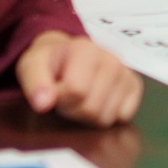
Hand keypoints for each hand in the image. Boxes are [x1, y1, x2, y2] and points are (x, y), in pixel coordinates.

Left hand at [14, 32, 142, 126]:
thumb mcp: (32, 66)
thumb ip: (35, 84)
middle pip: (92, 109)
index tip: (54, 90)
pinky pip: (123, 117)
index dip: (60, 98)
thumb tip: (43, 103)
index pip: (75, 91)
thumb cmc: (49, 63)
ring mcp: (126, 73)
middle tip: (67, 97)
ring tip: (81, 98)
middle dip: (74, 110)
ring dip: (89, 115)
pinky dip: (108, 114)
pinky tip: (98, 100)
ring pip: (106, 117)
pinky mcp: (135, 86)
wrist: (67, 54)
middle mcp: (112, 59)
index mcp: (86, 49)